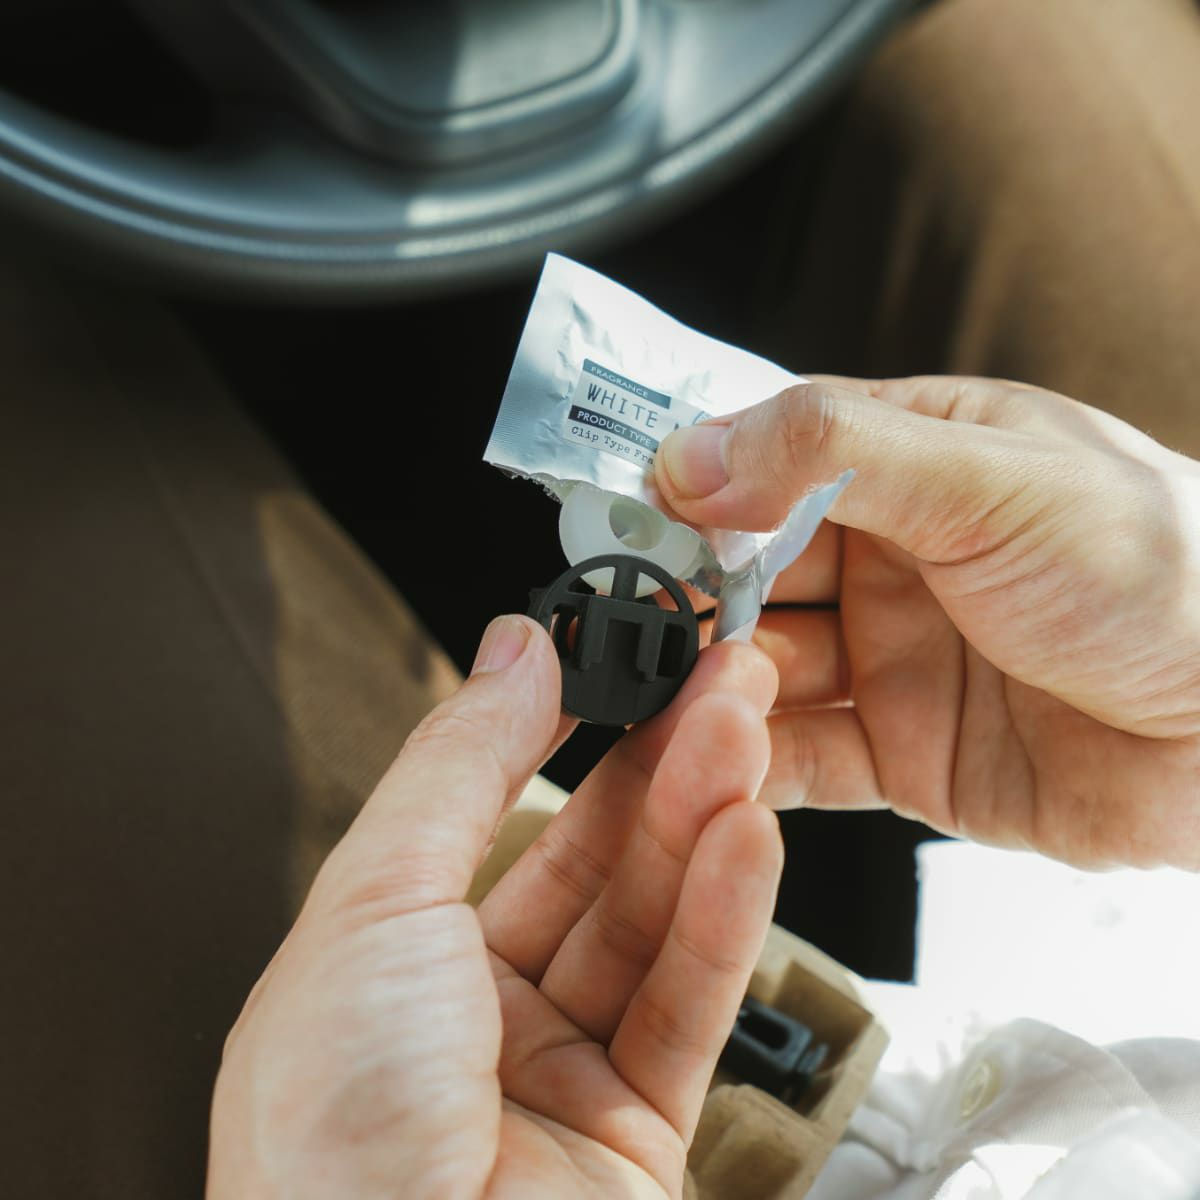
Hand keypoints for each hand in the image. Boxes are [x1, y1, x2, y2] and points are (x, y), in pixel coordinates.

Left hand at [207, 616, 781, 1198]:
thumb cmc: (332, 1146)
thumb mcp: (376, 904)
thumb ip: (455, 766)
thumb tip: (512, 652)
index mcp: (384, 960)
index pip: (488, 811)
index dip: (558, 725)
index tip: (615, 653)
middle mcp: (468, 1014)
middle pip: (586, 859)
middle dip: (655, 761)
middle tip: (713, 679)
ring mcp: (557, 1075)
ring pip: (650, 921)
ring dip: (702, 820)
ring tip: (744, 732)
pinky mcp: (639, 1132)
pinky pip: (688, 1001)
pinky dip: (725, 913)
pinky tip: (748, 837)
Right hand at [656, 376, 1199, 868]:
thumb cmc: (1164, 570)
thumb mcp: (991, 476)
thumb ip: (833, 452)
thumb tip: (692, 454)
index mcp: (915, 462)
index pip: (769, 461)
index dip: (693, 490)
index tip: (624, 522)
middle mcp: (895, 559)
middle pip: (749, 574)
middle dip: (689, 600)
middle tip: (631, 625)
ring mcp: (896, 660)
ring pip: (764, 671)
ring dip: (714, 688)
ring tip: (681, 703)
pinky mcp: (908, 755)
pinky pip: (807, 759)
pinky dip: (755, 765)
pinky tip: (721, 766)